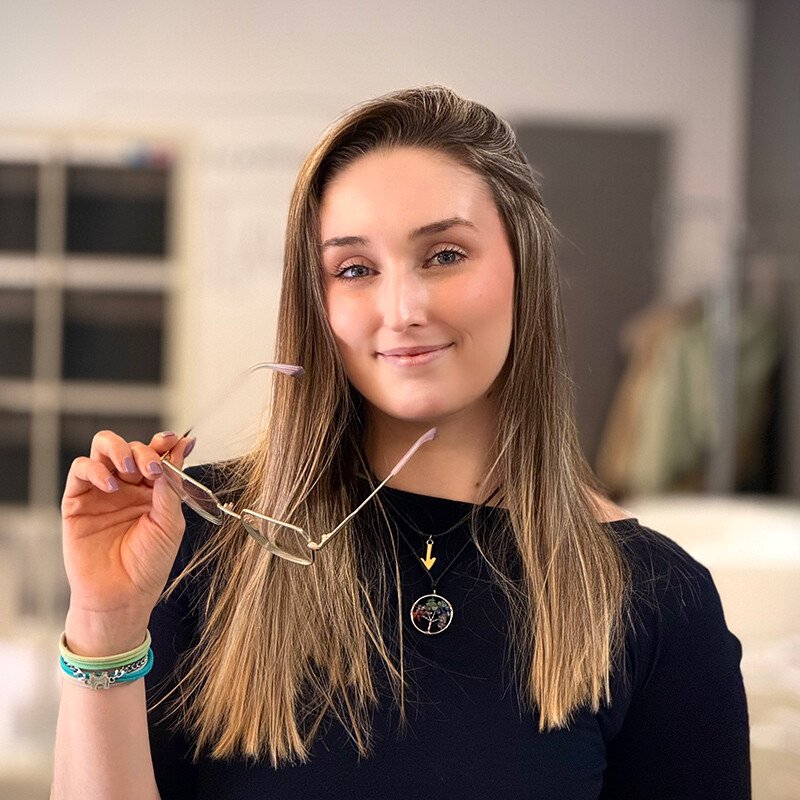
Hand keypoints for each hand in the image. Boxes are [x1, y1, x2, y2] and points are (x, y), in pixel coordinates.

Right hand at [61, 430, 192, 653]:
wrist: (122, 594)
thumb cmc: (148, 564)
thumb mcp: (170, 522)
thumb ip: (172, 486)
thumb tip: (180, 449)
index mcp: (153, 490)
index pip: (157, 455)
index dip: (165, 444)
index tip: (174, 441)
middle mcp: (127, 486)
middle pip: (131, 447)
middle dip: (143, 450)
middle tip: (151, 467)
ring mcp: (102, 491)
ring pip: (103, 448)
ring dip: (118, 449)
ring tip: (130, 469)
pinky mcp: (77, 501)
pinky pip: (80, 470)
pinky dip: (95, 470)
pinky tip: (110, 485)